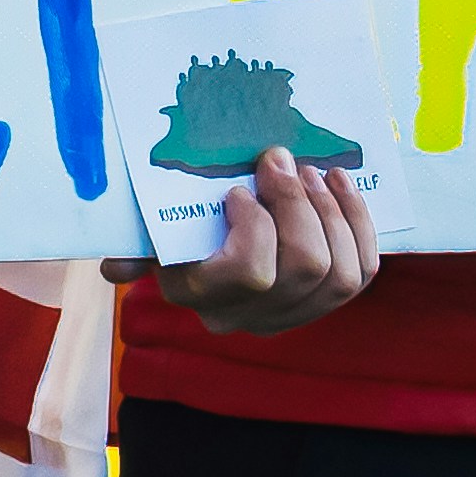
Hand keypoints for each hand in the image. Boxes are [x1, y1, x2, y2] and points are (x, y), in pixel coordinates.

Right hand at [100, 150, 381, 336]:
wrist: (205, 246)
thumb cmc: (174, 229)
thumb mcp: (151, 233)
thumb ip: (138, 245)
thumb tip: (114, 267)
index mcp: (203, 295)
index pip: (250, 274)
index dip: (256, 227)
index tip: (238, 190)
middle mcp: (251, 316)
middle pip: (304, 266)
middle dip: (300, 205)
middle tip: (282, 160)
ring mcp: (293, 314)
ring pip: (339, 274)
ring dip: (332, 211)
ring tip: (314, 171)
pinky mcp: (326, 301)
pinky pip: (361, 271)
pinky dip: (358, 223)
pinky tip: (339, 184)